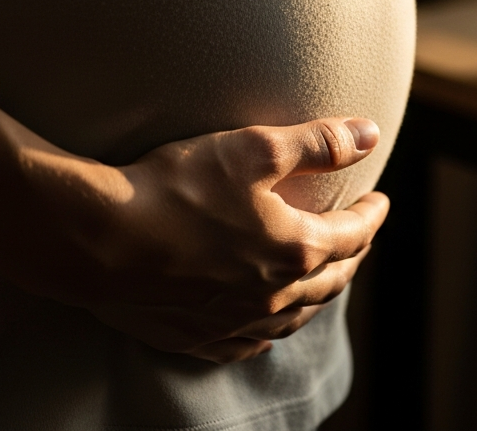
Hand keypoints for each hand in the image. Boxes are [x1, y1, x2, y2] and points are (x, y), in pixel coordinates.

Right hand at [74, 117, 388, 362]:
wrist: (96, 238)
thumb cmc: (178, 186)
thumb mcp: (256, 149)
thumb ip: (318, 143)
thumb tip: (371, 135)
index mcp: (294, 249)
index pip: (351, 234)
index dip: (371, 214)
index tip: (380, 199)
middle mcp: (271, 296)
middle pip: (330, 278)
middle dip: (352, 253)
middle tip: (360, 234)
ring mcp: (232, 322)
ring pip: (296, 316)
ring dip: (319, 292)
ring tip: (325, 274)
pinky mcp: (194, 337)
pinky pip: (249, 341)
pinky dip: (273, 327)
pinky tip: (268, 322)